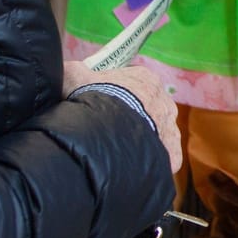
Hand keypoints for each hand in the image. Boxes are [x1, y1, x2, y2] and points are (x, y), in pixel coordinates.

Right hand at [64, 60, 182, 173]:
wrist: (104, 132)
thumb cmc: (90, 100)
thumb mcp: (74, 78)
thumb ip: (73, 72)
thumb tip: (65, 71)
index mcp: (146, 79)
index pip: (134, 86)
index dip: (116, 98)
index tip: (102, 109)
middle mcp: (165, 102)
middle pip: (148, 111)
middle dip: (130, 121)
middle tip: (109, 132)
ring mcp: (170, 129)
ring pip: (156, 136)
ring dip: (140, 143)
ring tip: (117, 152)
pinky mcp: (172, 154)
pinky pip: (162, 159)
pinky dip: (148, 163)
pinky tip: (131, 166)